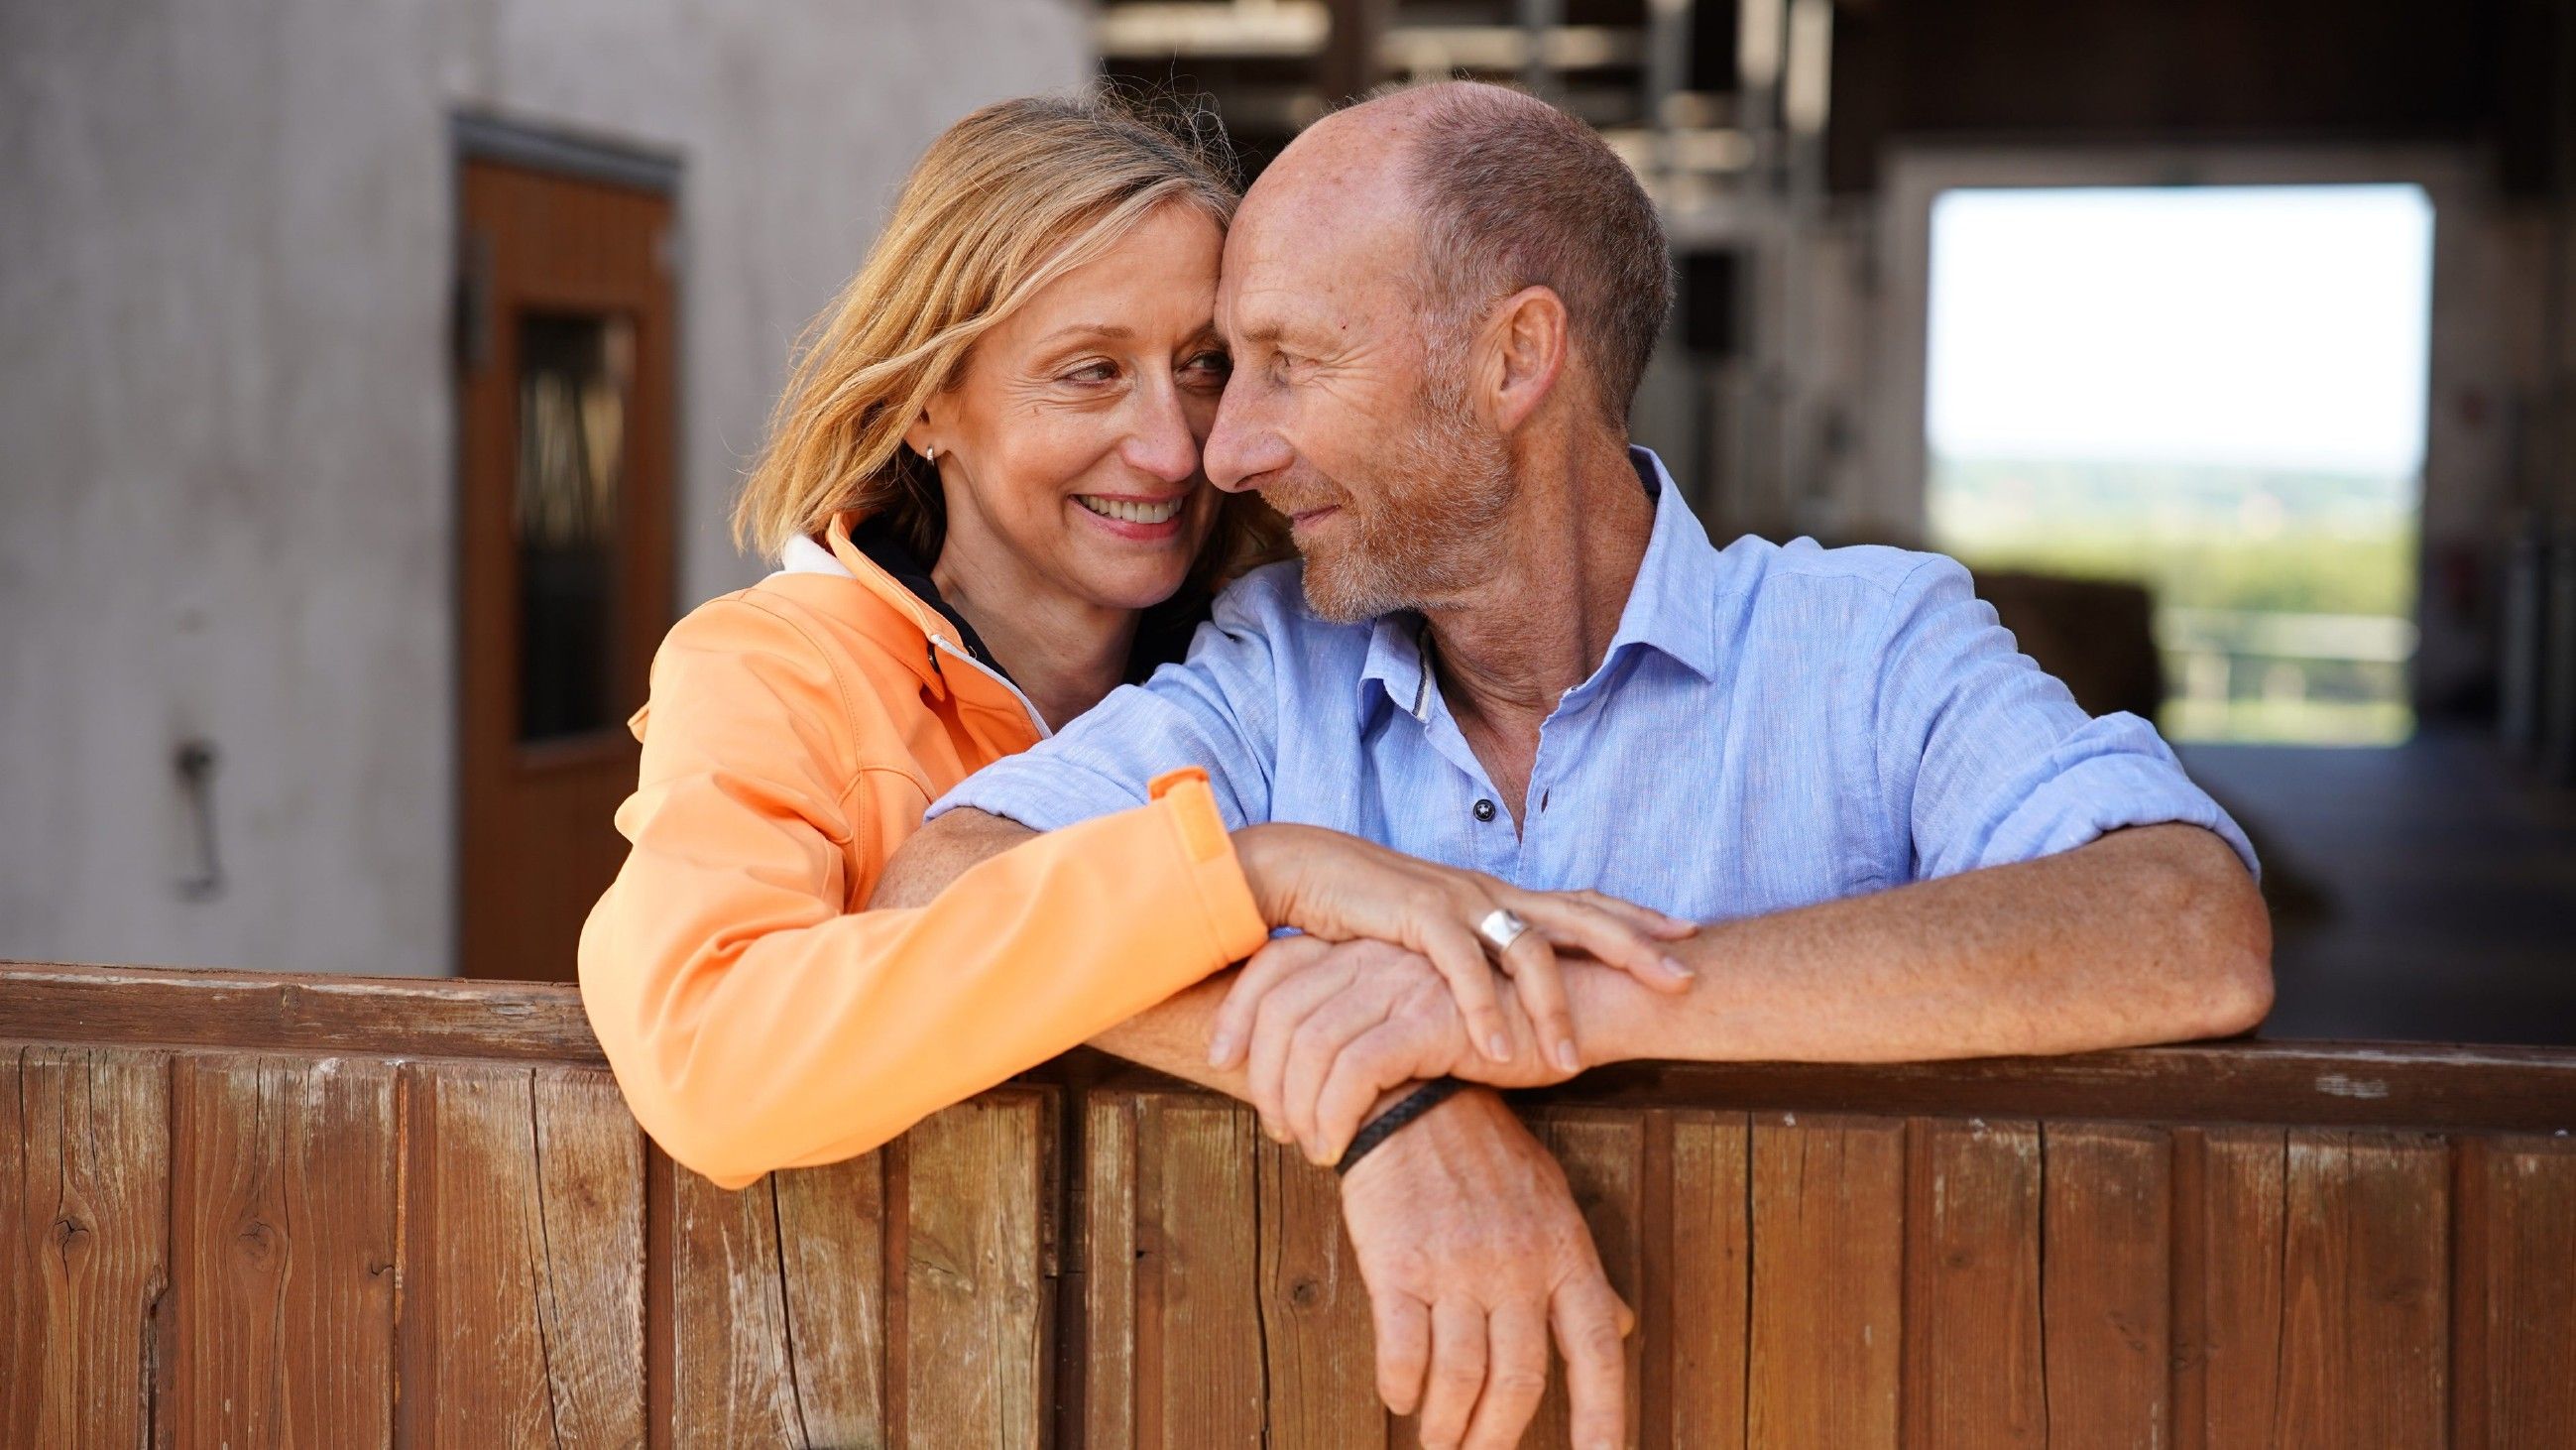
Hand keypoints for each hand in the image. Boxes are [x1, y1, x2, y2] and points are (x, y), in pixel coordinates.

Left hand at [1224, 936, 1580, 1163]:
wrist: (1585, 1006)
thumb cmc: (1504, 1020)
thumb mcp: (1420, 1012)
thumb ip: (1371, 1020)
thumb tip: (1316, 1066)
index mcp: (1366, 944)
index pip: (1273, 968)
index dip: (1237, 1015)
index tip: (1219, 1063)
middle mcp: (1375, 953)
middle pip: (1279, 1008)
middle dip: (1262, 1075)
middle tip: (1274, 1129)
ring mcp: (1400, 980)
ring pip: (1310, 1045)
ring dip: (1299, 1107)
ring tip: (1313, 1148)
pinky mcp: (1429, 1015)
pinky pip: (1355, 1070)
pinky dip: (1337, 1115)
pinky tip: (1343, 1147)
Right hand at [1225, 823, 1693, 1078]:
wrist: (1299, 871)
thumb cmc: (1364, 912)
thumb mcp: (1433, 935)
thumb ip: (1473, 960)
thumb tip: (1507, 1000)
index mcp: (1498, 896)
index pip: (1582, 903)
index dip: (1635, 917)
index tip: (1687, 935)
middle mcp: (1489, 892)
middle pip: (1579, 915)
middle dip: (1635, 946)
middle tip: (1683, 978)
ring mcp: (1457, 900)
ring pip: (1527, 948)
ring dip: (1554, 1008)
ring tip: (1572, 1062)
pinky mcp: (1416, 915)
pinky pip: (1462, 967)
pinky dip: (1483, 1010)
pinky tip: (1501, 1051)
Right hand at [1339, 1086, 1631, 1449]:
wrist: (1412, 1100)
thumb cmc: (1486, 1154)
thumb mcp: (1552, 1203)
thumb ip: (1581, 1273)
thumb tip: (1620, 1327)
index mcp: (1565, 1254)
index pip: (1596, 1352)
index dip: (1603, 1420)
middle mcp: (1518, 1265)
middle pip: (1520, 1381)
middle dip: (1497, 1436)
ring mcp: (1458, 1265)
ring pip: (1461, 1376)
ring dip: (1447, 1424)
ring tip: (1438, 1438)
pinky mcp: (1398, 1262)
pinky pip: (1404, 1347)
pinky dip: (1401, 1384)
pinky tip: (1400, 1394)